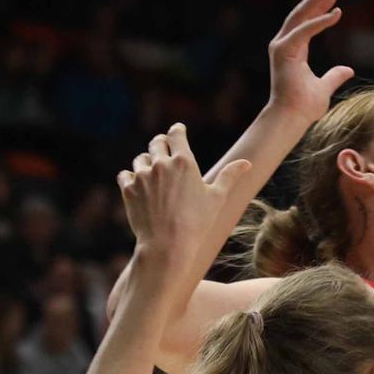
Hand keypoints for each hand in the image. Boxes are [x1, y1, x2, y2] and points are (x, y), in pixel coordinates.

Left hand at [118, 125, 253, 260]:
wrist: (168, 244)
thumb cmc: (198, 222)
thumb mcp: (217, 198)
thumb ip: (230, 176)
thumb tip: (247, 163)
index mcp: (184, 162)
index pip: (176, 135)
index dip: (177, 130)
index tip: (178, 129)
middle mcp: (161, 164)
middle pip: (156, 142)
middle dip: (161, 143)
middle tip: (163, 146)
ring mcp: (142, 176)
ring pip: (140, 159)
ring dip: (146, 162)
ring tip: (152, 172)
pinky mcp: (128, 189)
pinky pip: (126, 175)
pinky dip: (132, 177)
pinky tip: (139, 185)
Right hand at [264, 0, 354, 125]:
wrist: (293, 118)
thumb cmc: (305, 106)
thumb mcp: (325, 87)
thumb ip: (334, 76)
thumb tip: (348, 69)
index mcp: (292, 48)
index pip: (307, 21)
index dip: (320, 7)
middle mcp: (284, 43)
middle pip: (302, 13)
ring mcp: (282, 46)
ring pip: (301, 16)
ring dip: (317, 0)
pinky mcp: (284, 51)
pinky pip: (305, 31)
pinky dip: (320, 21)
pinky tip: (336, 12)